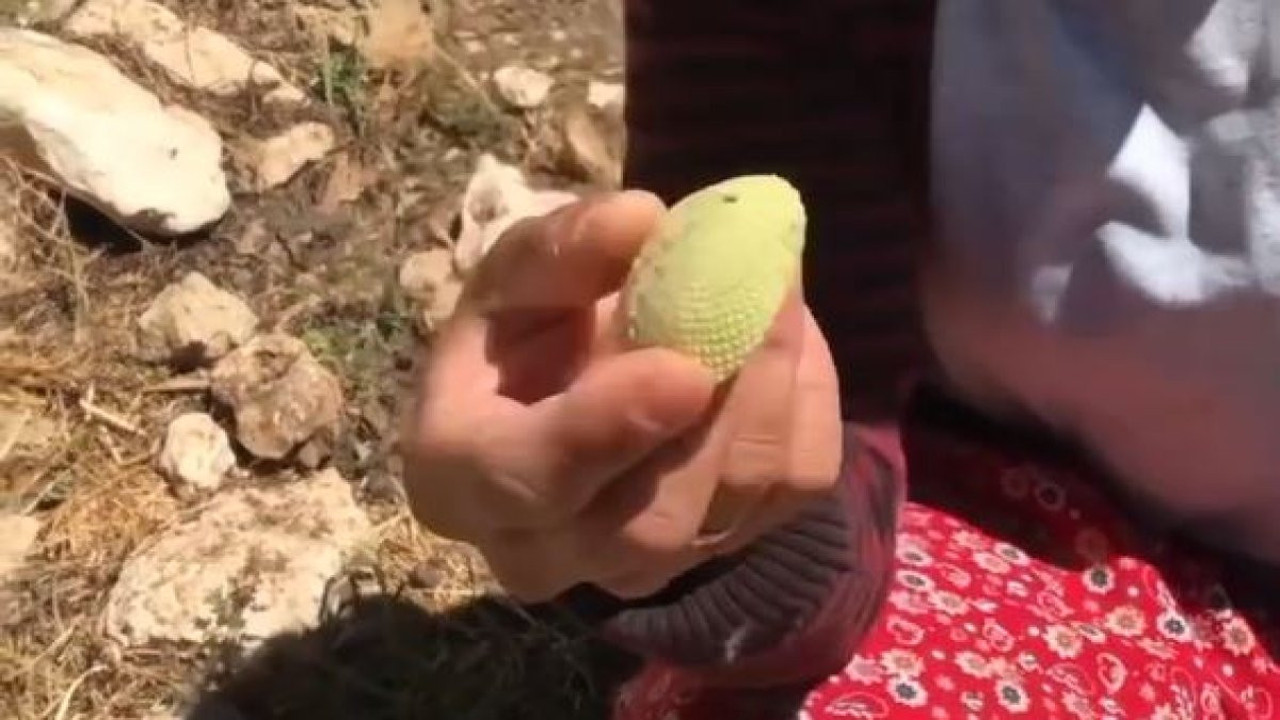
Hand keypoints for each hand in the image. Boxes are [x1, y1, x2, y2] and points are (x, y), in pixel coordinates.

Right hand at [400, 189, 843, 601]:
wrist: (562, 389)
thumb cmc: (519, 335)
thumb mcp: (513, 276)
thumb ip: (561, 251)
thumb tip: (643, 218)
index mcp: (464, 477)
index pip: (529, 479)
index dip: (608, 429)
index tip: (684, 368)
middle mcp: (546, 552)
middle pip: (650, 522)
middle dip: (723, 410)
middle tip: (764, 297)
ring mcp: (638, 565)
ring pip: (730, 507)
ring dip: (773, 391)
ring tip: (776, 291)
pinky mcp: (722, 547)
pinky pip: (793, 489)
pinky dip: (808, 403)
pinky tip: (787, 338)